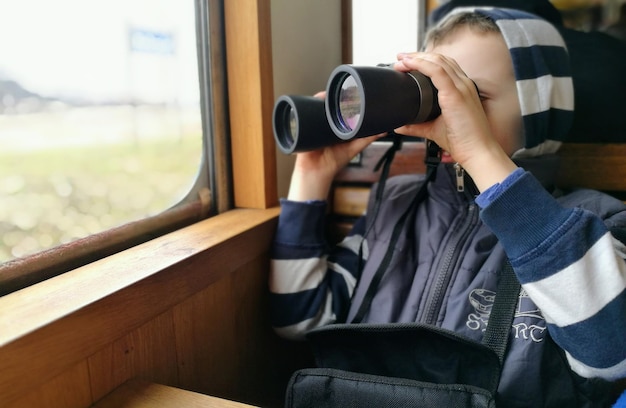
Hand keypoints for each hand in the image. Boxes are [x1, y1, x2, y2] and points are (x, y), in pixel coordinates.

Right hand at [288, 92, 383, 200]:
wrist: (316, 171)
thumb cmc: (333, 161)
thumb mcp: (354, 148)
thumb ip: (367, 139)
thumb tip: (384, 130)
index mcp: (337, 126)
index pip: (342, 108)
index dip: (347, 99)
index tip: (354, 91)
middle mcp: (326, 123)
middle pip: (330, 105)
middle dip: (334, 97)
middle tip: (342, 90)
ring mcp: (315, 123)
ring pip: (319, 106)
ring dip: (324, 99)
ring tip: (330, 93)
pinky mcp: (305, 125)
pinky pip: (306, 112)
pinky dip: (310, 104)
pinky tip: (317, 99)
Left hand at [392, 52, 516, 190]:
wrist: (477, 152)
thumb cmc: (463, 141)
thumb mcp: (434, 130)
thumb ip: (417, 125)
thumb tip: (400, 125)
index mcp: (461, 89)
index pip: (444, 66)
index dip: (425, 60)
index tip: (407, 63)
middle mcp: (463, 84)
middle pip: (440, 59)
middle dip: (418, 55)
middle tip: (400, 58)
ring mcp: (461, 87)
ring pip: (438, 62)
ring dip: (417, 58)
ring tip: (400, 60)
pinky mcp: (456, 94)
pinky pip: (437, 72)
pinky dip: (421, 65)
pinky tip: (409, 64)